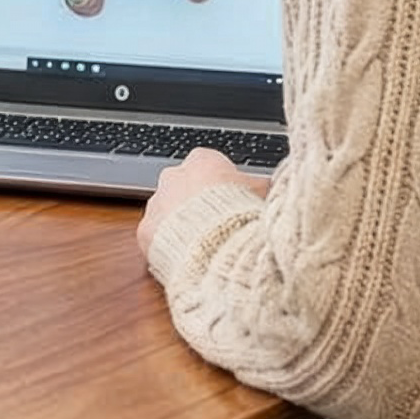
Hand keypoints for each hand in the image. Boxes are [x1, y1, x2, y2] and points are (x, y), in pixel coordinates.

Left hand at [133, 147, 262, 266]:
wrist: (219, 248)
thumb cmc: (244, 218)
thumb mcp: (263, 195)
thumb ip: (261, 187)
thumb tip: (273, 185)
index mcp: (203, 161)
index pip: (210, 166)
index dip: (223, 187)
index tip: (233, 202)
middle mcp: (173, 177)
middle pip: (184, 187)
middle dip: (197, 204)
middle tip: (217, 226)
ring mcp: (156, 203)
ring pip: (166, 212)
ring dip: (180, 225)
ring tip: (203, 246)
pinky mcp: (146, 231)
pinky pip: (155, 237)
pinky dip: (168, 246)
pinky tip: (186, 257)